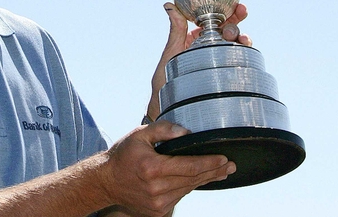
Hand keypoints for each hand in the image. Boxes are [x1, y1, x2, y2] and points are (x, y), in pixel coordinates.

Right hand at [99, 121, 235, 215]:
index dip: (209, 163)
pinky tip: (197, 180)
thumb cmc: (123, 155)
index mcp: (152, 167)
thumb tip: (186, 133)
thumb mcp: (139, 134)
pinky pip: (180, 197)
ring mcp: (157, 203)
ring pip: (188, 189)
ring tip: (219, 172)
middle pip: (193, 179)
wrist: (106, 181)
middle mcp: (156, 188)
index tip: (224, 159)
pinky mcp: (158, 211)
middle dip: (214, 171)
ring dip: (204, 180)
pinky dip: (189, 187)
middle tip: (231, 165)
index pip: (189, 166)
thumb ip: (163, 129)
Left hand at [147, 3, 250, 119]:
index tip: (237, 6)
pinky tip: (245, 52)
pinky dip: (246, 55)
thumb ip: (175, 32)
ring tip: (240, 39)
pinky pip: (240, 63)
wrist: (168, 111)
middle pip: (228, 30)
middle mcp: (209, 49)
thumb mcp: (170, 54)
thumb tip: (169, 5)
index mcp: (195, 40)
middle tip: (234, 25)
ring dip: (241, 38)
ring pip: (236, 45)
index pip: (213, 22)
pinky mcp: (226, 77)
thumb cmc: (165, 84)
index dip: (227, 12)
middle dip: (236, 23)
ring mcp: (219, 62)